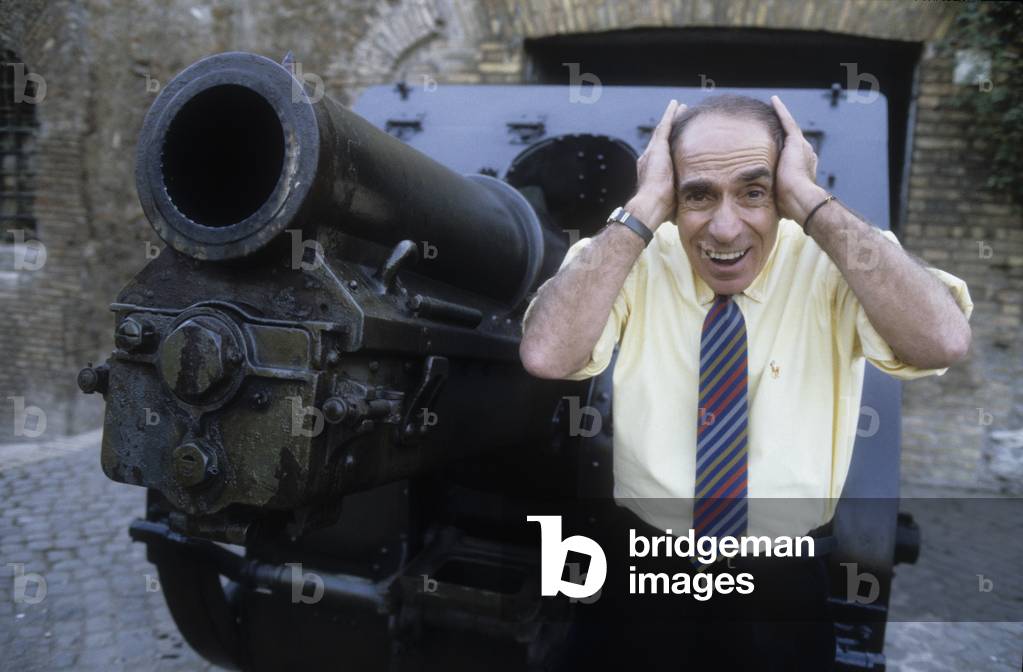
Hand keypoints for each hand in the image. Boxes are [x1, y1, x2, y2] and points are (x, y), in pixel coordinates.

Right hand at [629, 99, 685, 229]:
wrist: (649, 207)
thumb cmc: (659, 212)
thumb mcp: (670, 204)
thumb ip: (674, 203)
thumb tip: (681, 218)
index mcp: (652, 173)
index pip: (662, 157)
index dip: (670, 148)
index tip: (678, 143)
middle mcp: (648, 160)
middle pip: (662, 141)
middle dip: (670, 130)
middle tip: (679, 119)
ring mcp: (652, 153)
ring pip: (664, 131)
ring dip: (672, 119)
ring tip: (680, 108)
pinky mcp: (657, 147)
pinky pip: (665, 126)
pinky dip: (670, 115)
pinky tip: (676, 105)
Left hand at [770, 95, 827, 223]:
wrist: (801, 200)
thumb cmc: (792, 207)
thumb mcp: (781, 199)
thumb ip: (775, 197)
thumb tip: (764, 210)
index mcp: (803, 168)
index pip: (791, 156)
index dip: (783, 153)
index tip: (776, 150)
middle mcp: (805, 155)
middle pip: (790, 141)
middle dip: (781, 133)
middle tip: (769, 124)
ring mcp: (801, 147)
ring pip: (788, 128)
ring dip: (780, 118)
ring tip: (771, 107)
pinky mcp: (795, 142)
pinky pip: (786, 121)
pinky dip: (780, 111)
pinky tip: (773, 100)